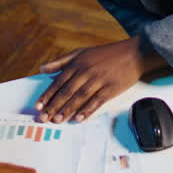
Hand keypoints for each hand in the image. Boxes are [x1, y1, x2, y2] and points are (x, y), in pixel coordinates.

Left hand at [35, 36, 166, 122]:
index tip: (38, 106)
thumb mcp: (81, 52)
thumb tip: (42, 68)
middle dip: (54, 106)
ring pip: (80, 97)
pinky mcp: (111, 88)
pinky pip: (97, 101)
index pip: (58, 82)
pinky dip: (87, 110)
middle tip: (44, 118)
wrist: (134, 53)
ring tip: (57, 120)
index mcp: (78, 63)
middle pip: (67, 91)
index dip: (47, 95)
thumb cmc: (106, 53)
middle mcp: (86, 71)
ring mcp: (99, 80)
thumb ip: (61, 61)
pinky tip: (79, 118)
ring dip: (67, 110)